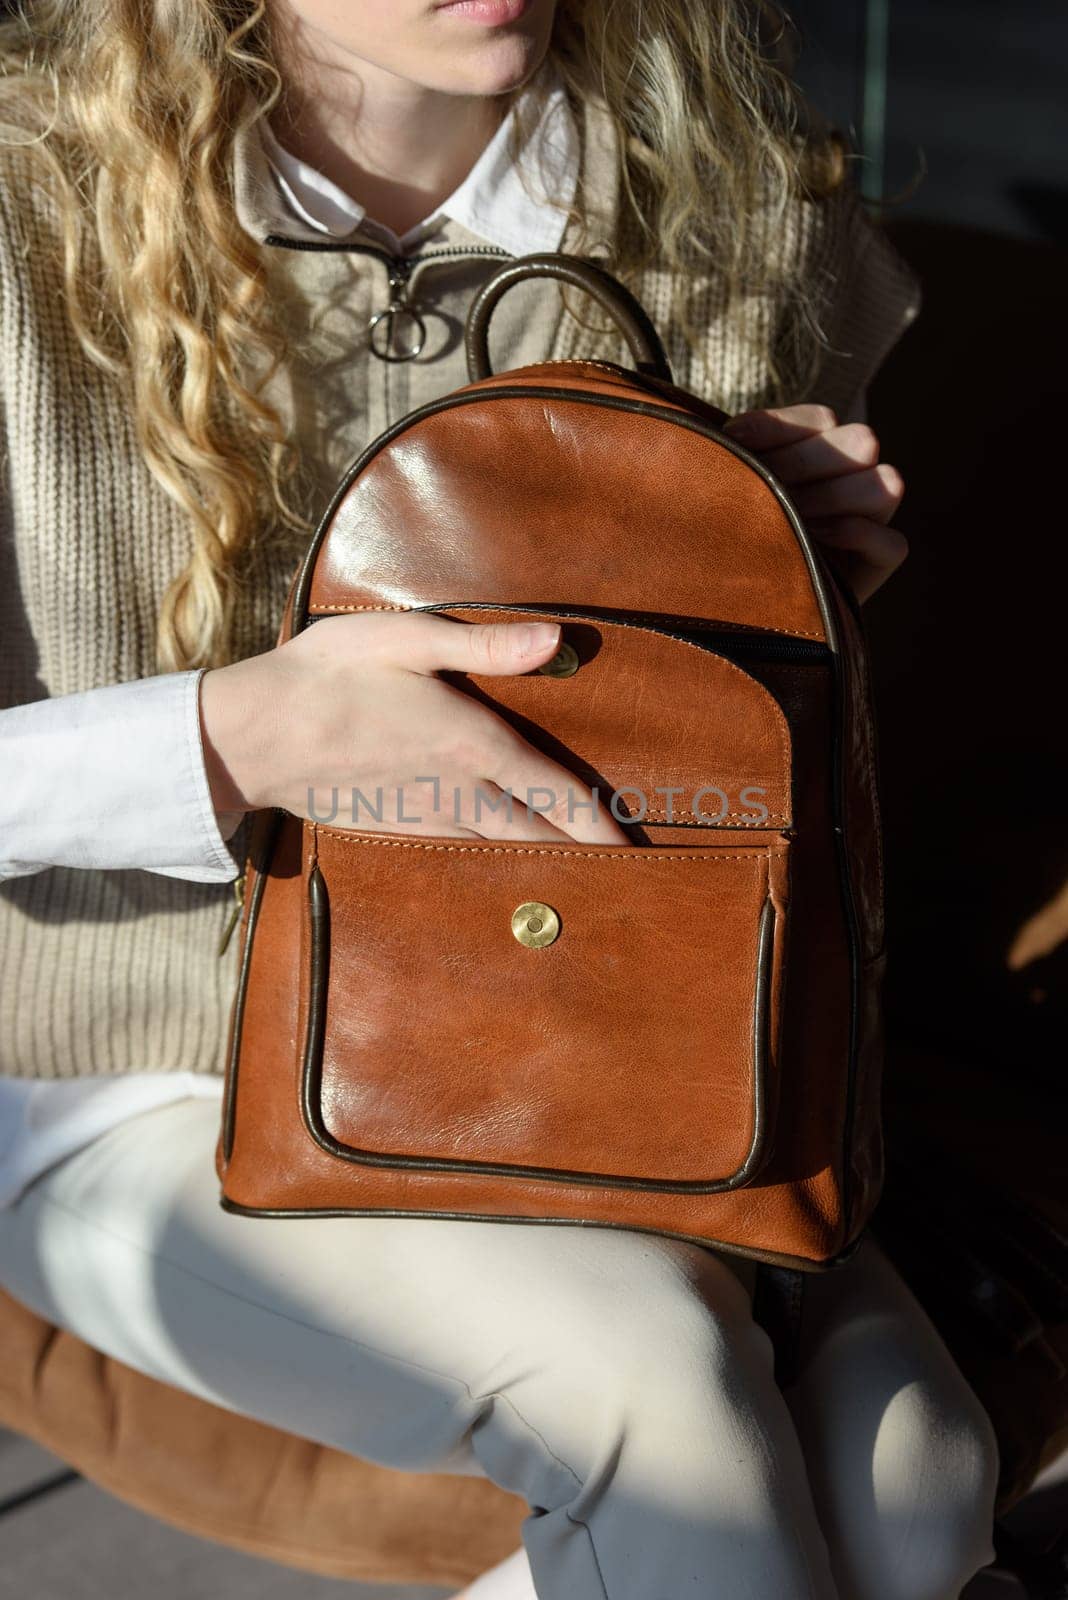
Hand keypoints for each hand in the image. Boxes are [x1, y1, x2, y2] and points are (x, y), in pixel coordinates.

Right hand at [198, 612, 629, 844]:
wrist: (253, 735)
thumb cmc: (328, 674)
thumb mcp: (406, 639)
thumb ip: (488, 647)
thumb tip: (558, 640)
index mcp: (472, 742)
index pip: (557, 793)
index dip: (601, 825)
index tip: (636, 849)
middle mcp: (459, 791)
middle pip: (539, 835)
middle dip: (584, 856)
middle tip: (625, 877)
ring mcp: (426, 818)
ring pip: (502, 849)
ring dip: (544, 863)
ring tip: (581, 875)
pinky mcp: (397, 830)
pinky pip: (463, 852)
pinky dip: (495, 862)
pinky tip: (506, 863)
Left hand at [722, 405, 907, 604]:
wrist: (737, 608)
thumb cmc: (727, 539)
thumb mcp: (730, 493)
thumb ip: (739, 460)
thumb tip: (727, 438)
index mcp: (822, 449)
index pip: (821, 419)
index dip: (779, 428)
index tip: (733, 444)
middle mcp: (854, 478)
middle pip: (862, 441)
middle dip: (805, 463)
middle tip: (764, 490)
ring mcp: (871, 519)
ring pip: (886, 485)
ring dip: (833, 497)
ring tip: (788, 519)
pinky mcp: (878, 562)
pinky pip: (893, 545)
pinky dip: (860, 536)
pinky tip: (816, 539)